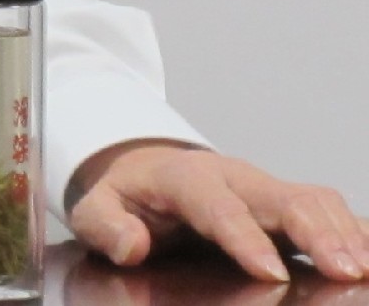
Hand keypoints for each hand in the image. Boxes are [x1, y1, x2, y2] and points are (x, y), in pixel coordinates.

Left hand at [68, 139, 368, 281]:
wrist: (147, 168)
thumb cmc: (128, 193)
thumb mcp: (97, 206)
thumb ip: (106, 224)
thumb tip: (131, 245)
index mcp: (185, 178)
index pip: (217, 204)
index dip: (243, 236)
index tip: (269, 270)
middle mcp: (234, 178)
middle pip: (283, 196)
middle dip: (317, 233)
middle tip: (345, 271)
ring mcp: (265, 189)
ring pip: (314, 200)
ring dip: (345, 233)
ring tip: (365, 271)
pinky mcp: (286, 204)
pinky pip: (328, 210)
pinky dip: (355, 230)